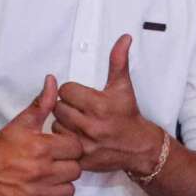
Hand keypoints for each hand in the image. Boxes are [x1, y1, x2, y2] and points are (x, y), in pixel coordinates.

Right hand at [0, 76, 83, 195]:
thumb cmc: (1, 144)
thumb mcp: (21, 122)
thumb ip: (42, 103)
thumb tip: (53, 80)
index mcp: (42, 148)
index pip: (76, 149)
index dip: (70, 147)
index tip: (59, 148)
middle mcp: (41, 172)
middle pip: (75, 171)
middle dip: (67, 166)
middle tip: (54, 163)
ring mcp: (36, 193)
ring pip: (69, 191)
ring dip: (62, 185)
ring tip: (49, 178)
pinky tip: (44, 193)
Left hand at [52, 35, 166, 176]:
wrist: (138, 147)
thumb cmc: (128, 115)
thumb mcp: (123, 86)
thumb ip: (118, 61)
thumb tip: (124, 39)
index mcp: (99, 105)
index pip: (66, 90)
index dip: (72, 91)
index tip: (80, 95)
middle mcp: (91, 125)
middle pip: (58, 108)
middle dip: (67, 106)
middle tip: (78, 109)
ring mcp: (85, 143)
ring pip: (56, 125)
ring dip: (63, 122)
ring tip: (77, 122)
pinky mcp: (81, 156)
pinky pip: (60, 143)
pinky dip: (65, 139)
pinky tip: (76, 135)